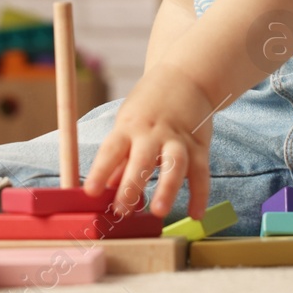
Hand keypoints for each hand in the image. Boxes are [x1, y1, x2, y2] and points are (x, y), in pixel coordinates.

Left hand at [84, 62, 217, 219]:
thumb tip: (105, 190)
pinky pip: (201, 173)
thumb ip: (120, 158)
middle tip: (122, 211)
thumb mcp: (127, 124)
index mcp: (129, 127)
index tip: (91, 192)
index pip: (111, 150)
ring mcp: (178, 139)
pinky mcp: (199, 145)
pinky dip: (200, 194)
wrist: (185, 78)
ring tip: (159, 211)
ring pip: (174, 165)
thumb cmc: (148, 107)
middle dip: (131, 186)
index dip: (100, 171)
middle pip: (141, 160)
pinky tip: (196, 214)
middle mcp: (152, 133)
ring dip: (166, 188)